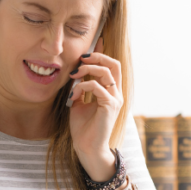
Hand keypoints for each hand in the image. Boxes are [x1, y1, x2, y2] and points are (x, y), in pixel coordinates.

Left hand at [68, 37, 122, 173]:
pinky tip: (74, 94)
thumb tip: (77, 75)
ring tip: (74, 75)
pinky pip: (97, 86)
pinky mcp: (110, 106)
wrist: (87, 148)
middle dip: (97, 56)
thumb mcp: (79, 103)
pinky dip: (83, 86)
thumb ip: (81, 88)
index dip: (102, 53)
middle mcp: (116, 93)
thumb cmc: (83, 128)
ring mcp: (115, 99)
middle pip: (114, 64)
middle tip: (81, 58)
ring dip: (87, 69)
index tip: (94, 42)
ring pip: (106, 72)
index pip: (111, 66)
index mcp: (111, 92)